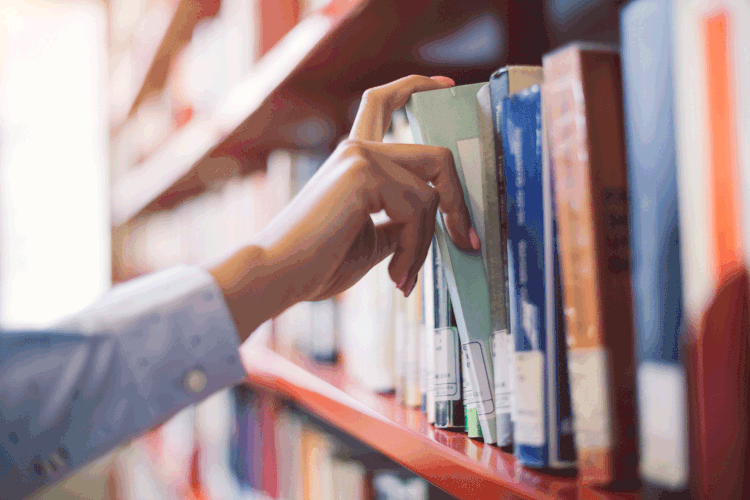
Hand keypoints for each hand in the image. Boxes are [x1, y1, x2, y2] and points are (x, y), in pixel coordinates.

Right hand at [209, 75, 478, 340]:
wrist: (278, 275)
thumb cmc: (318, 263)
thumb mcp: (373, 239)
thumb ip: (402, 222)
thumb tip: (440, 224)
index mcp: (354, 159)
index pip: (384, 102)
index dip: (418, 87)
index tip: (446, 85)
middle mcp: (357, 148)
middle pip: (436, 157)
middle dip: (458, 202)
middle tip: (464, 240)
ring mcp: (360, 157)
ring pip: (431, 193)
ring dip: (425, 244)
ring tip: (404, 275)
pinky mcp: (363, 173)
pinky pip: (417, 210)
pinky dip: (415, 249)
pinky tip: (395, 274)